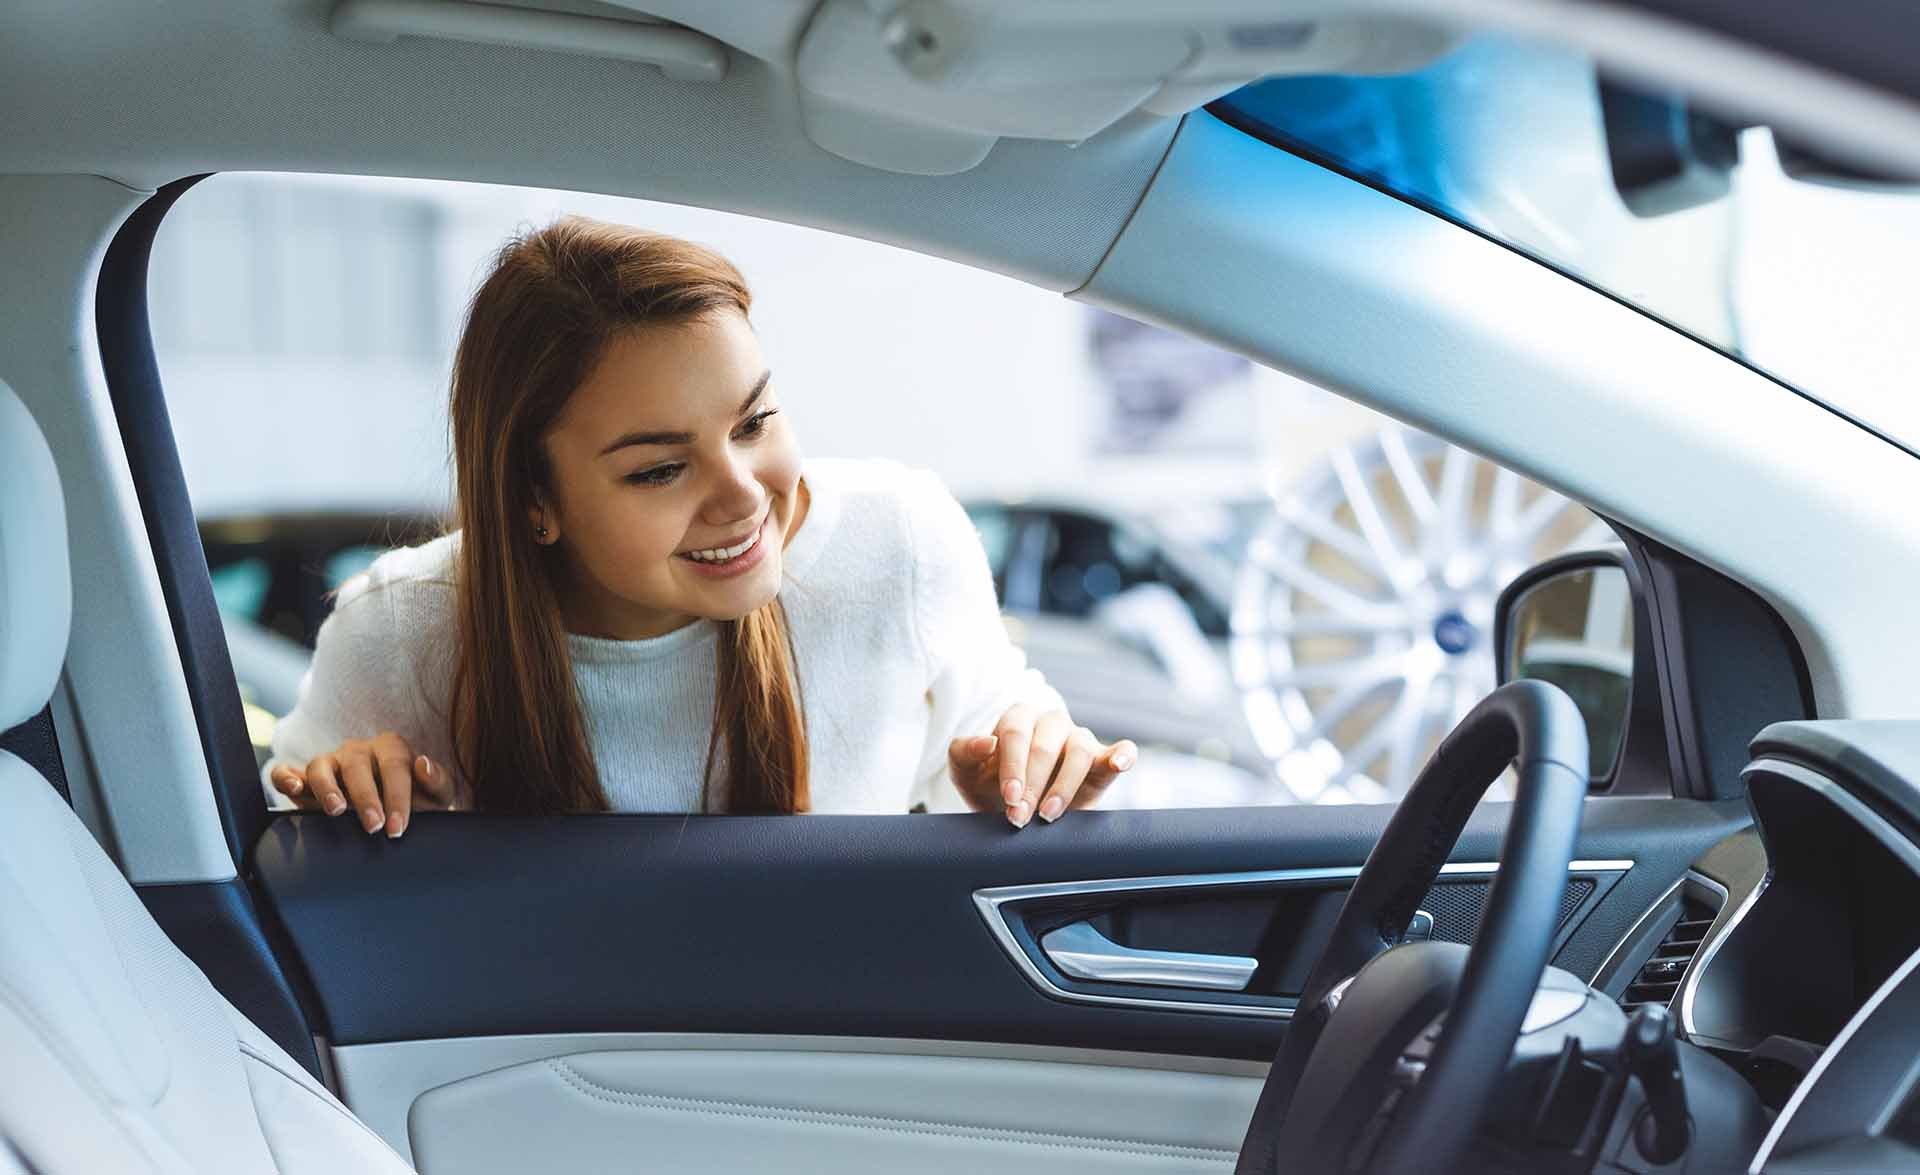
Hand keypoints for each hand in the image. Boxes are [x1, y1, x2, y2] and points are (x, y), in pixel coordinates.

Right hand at [268, 730, 468, 837]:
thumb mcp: (436, 797)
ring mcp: (330, 762)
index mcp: (391, 748)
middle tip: (373, 827)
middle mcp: (359, 751)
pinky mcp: (305, 779)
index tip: (397, 827)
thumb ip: (438, 782)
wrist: (390, 816)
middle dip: (366, 797)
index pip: (394, 766)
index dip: (397, 796)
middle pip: (357, 765)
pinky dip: (285, 777)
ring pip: (320, 765)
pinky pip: (287, 771)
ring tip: (337, 810)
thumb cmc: (417, 802)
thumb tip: (424, 763)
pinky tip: (293, 789)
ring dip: (327, 787)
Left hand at [947, 704, 1135, 827]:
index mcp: (1018, 717)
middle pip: (1045, 746)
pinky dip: (1123, 755)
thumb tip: (987, 742)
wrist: (1015, 811)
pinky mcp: (1102, 759)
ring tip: (1049, 815)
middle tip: (1020, 817)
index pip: (1016, 734)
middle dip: (1032, 785)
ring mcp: (1079, 738)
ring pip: (1079, 752)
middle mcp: (1051, 722)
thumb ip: (963, 752)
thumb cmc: (989, 787)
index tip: (1009, 797)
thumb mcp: (965, 773)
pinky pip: (1120, 750)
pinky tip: (1119, 763)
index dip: (1012, 766)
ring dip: (1064, 786)